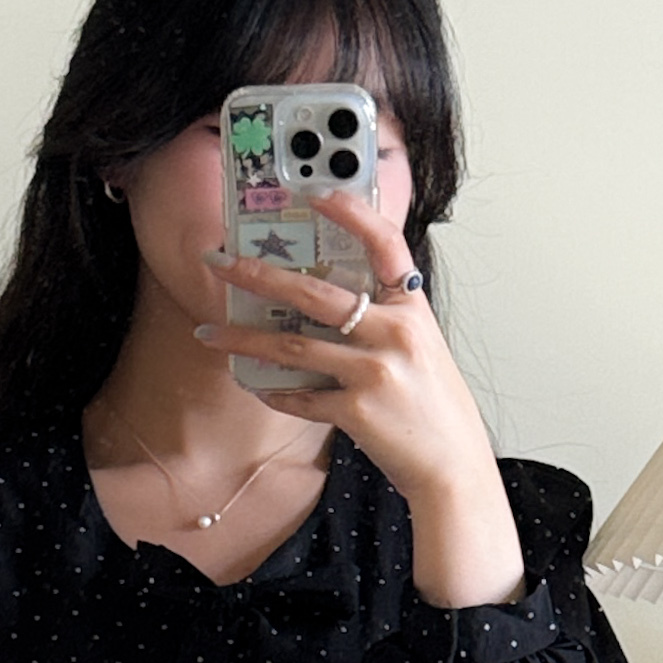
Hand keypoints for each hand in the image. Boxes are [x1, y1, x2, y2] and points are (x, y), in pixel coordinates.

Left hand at [195, 189, 526, 611]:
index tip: (316, 193)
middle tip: (220, 263)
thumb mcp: (422, 349)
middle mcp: (395, 333)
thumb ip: (385, 320)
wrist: (455, 469)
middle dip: (258, 275)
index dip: (352, 213)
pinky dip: (275, 392)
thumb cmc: (436, 409)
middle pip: (315, 294)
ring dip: (243, 339)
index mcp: (413, 309)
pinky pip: (301, 396)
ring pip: (293, 346)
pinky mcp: (356, 411)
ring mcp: (374, 372)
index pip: (385, 243)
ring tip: (208, 333)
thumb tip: (328, 302)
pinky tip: (255, 386)